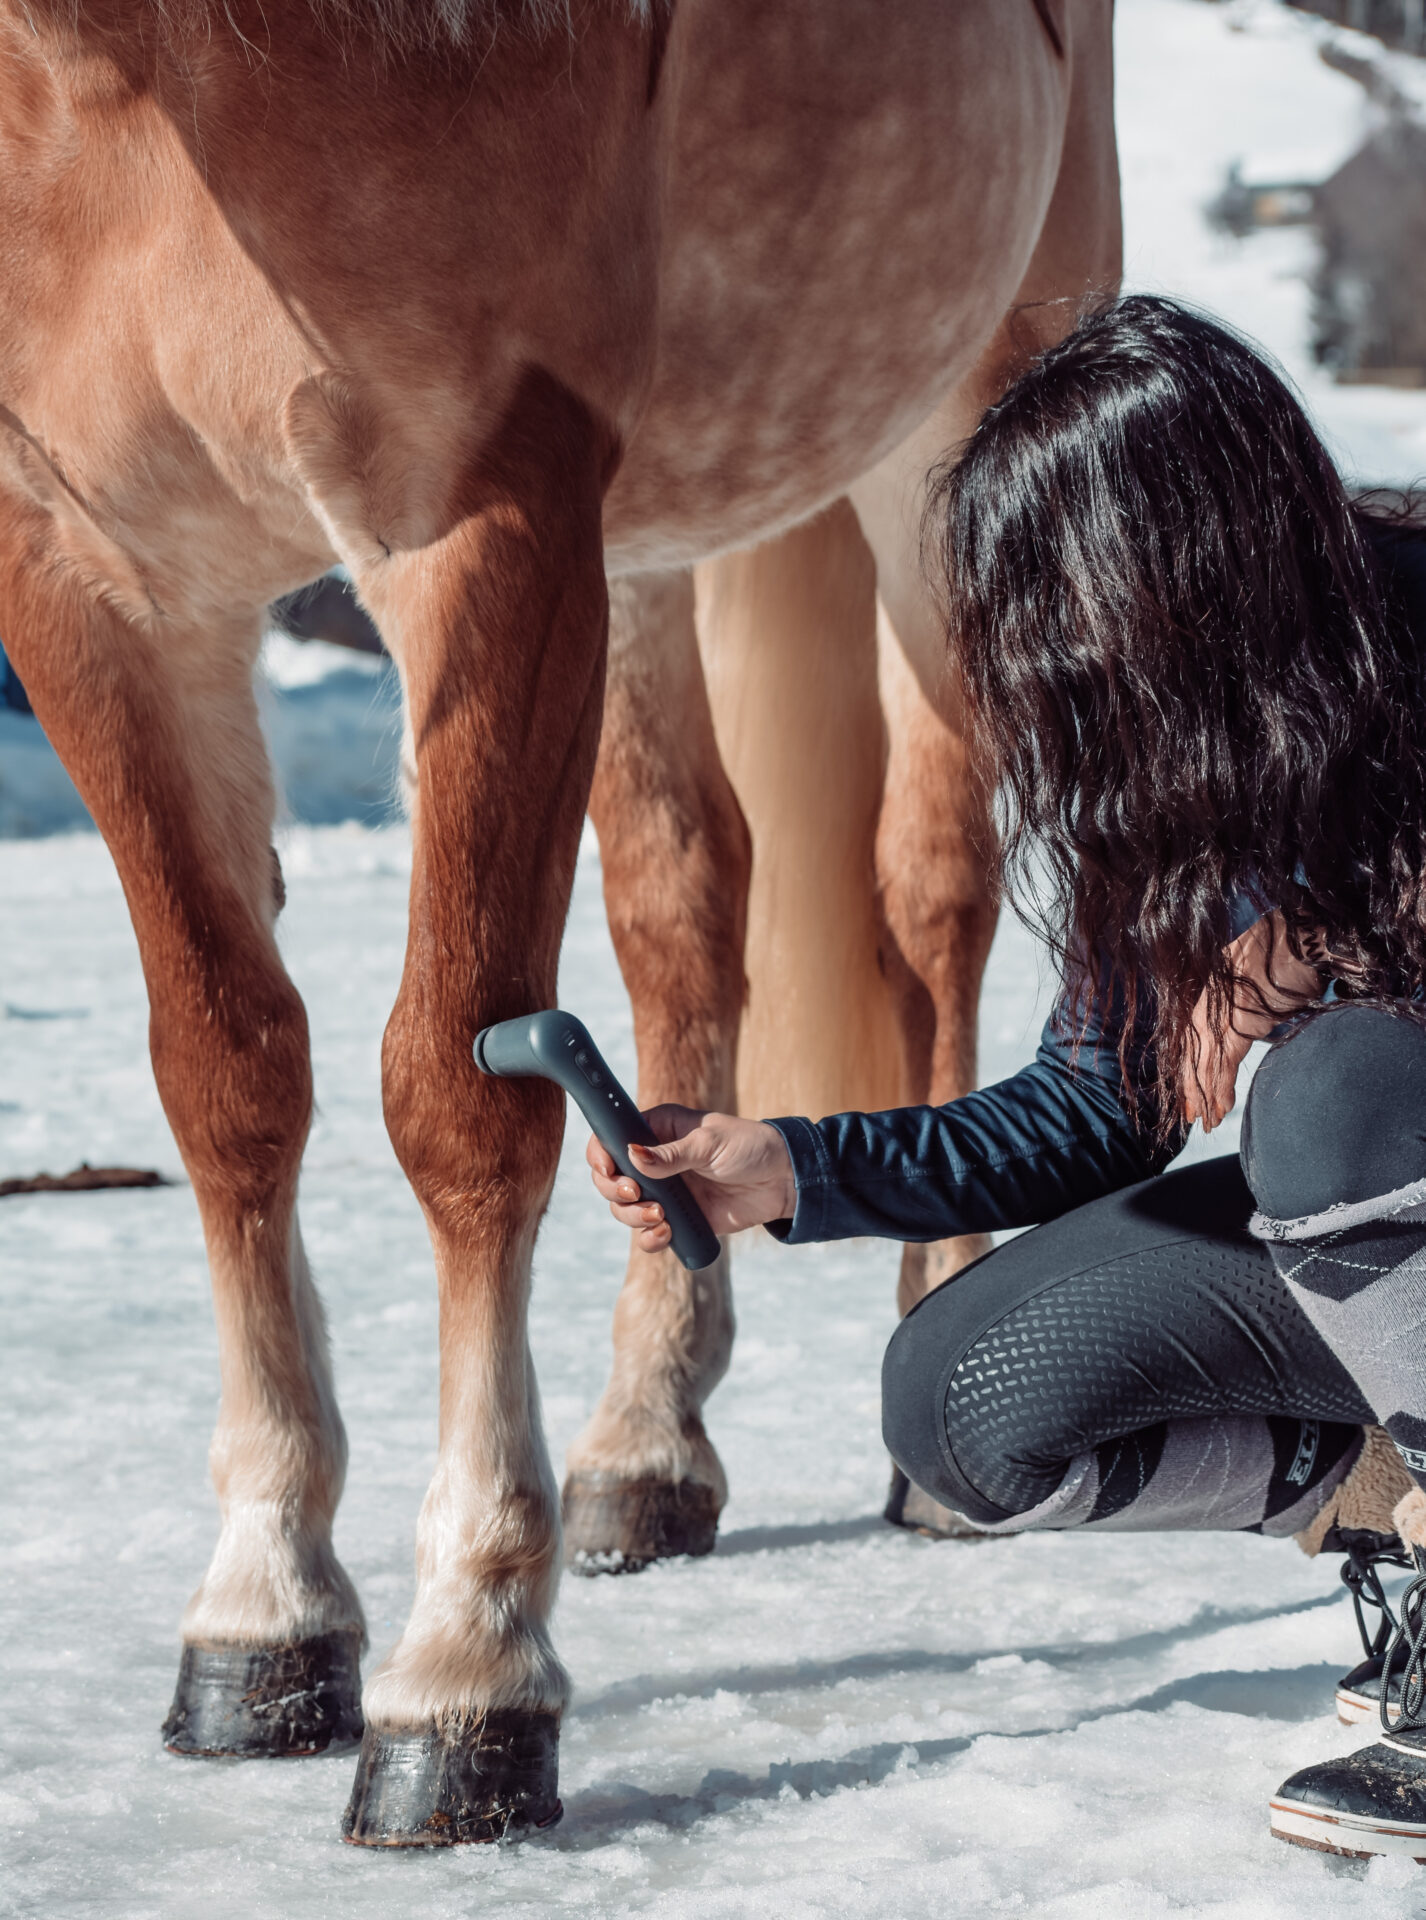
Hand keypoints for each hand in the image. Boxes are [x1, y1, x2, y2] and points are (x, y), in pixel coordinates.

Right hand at [586, 1104, 795, 1254]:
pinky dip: (649, 1239)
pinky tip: (666, 1234)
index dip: (600, 1155)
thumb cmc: (750, 1147)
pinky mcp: (678, 1219)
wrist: (782, 1181)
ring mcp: (664, 1191)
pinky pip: (648, 1235)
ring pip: (625, 1209)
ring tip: (661, 1216)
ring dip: (633, 1217)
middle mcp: (653, 1161)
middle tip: (639, 1195)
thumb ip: (670, 1154)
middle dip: (616, 1191)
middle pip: (611, 1180)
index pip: (611, 1138)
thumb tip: (631, 1155)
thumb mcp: (709, 1143)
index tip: (608, 1170)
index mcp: (657, 1129)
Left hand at [1182, 911, 1322, 1130]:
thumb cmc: (1282, 953)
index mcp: (1208, 997)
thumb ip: (1242, 1003)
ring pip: (1205, 1066)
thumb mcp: (1253, 981)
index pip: (1193, 1040)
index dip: (1188, 1068)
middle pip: (1193, 1057)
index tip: (1188, 1091)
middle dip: (1192, 1088)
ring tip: (1206, 1121)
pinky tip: (1219, 1110)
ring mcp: (1220, 1018)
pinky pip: (1224, 1065)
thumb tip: (1248, 1022)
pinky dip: (1221, 1090)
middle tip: (1191, 1115)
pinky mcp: (1239, 1027)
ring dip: (1206, 1096)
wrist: (1296, 937)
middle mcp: (1207, 1008)